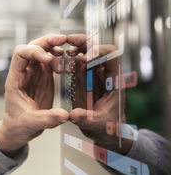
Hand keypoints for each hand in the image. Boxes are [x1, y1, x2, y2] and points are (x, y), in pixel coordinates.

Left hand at [0, 34, 68, 153]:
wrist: (18, 130)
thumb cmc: (18, 125)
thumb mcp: (31, 124)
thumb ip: (47, 119)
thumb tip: (65, 115)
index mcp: (15, 79)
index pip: (20, 54)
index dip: (34, 51)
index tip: (49, 59)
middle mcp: (24, 72)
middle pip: (32, 46)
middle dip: (47, 41)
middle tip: (63, 40)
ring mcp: (34, 73)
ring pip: (42, 50)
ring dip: (54, 48)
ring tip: (67, 54)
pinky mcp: (43, 77)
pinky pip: (50, 60)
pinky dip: (59, 58)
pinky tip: (66, 64)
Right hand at [66, 34, 131, 153]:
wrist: (105, 133)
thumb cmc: (108, 128)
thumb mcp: (97, 125)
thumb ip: (86, 119)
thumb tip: (74, 114)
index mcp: (114, 81)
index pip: (112, 56)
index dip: (100, 52)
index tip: (86, 57)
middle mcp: (104, 74)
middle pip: (97, 49)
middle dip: (84, 43)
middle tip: (69, 41)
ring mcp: (93, 75)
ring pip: (86, 53)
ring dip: (75, 48)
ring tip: (63, 51)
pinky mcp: (83, 79)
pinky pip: (77, 63)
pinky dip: (69, 59)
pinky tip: (61, 61)